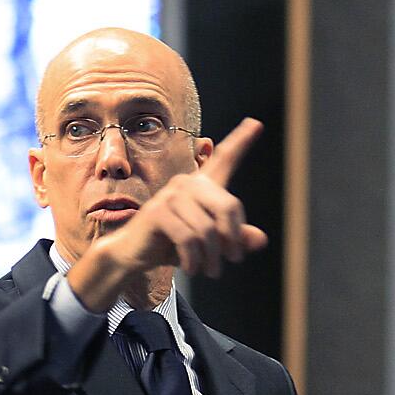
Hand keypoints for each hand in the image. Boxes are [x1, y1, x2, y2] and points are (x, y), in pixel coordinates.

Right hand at [72, 119, 269, 308]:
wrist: (134, 253)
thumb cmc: (172, 245)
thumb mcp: (210, 245)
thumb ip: (235, 240)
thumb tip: (260, 239)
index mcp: (202, 185)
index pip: (225, 158)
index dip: (241, 141)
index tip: (257, 123)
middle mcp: (188, 183)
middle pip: (229, 206)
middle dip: (233, 239)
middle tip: (233, 259)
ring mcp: (172, 195)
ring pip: (208, 230)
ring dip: (212, 258)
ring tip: (210, 271)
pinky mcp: (158, 211)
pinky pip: (189, 239)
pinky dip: (194, 260)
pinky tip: (191, 268)